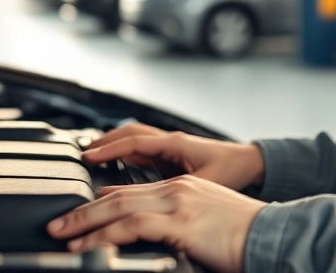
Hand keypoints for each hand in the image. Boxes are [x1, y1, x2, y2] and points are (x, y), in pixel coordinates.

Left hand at [47, 175, 264, 272]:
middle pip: (118, 195)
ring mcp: (178, 203)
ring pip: (117, 207)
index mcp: (184, 187)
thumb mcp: (208, 225)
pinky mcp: (181, 223)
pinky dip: (103, 235)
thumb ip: (180, 227)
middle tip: (58, 224)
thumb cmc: (249, 238)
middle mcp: (178, 189)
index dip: (102, 202)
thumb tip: (158, 239)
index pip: (133, 190)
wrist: (277, 236)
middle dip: (83, 211)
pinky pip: (131, 226)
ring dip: (84, 223)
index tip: (80, 214)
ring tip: (61, 236)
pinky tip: (87, 245)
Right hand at [82, 123, 265, 190]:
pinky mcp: (174, 154)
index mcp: (174, 143)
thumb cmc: (233, 170)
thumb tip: (147, 201)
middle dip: (104, 141)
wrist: (253, 164)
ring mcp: (171, 145)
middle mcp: (170, 140)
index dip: (108, 149)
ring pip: (135, 138)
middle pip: (128, 134)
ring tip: (93, 153)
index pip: (133, 141)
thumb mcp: (202, 184)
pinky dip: (125, 151)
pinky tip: (117, 161)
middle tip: (82, 152)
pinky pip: (143, 147)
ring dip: (113, 143)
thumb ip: (173, 191)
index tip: (88, 156)